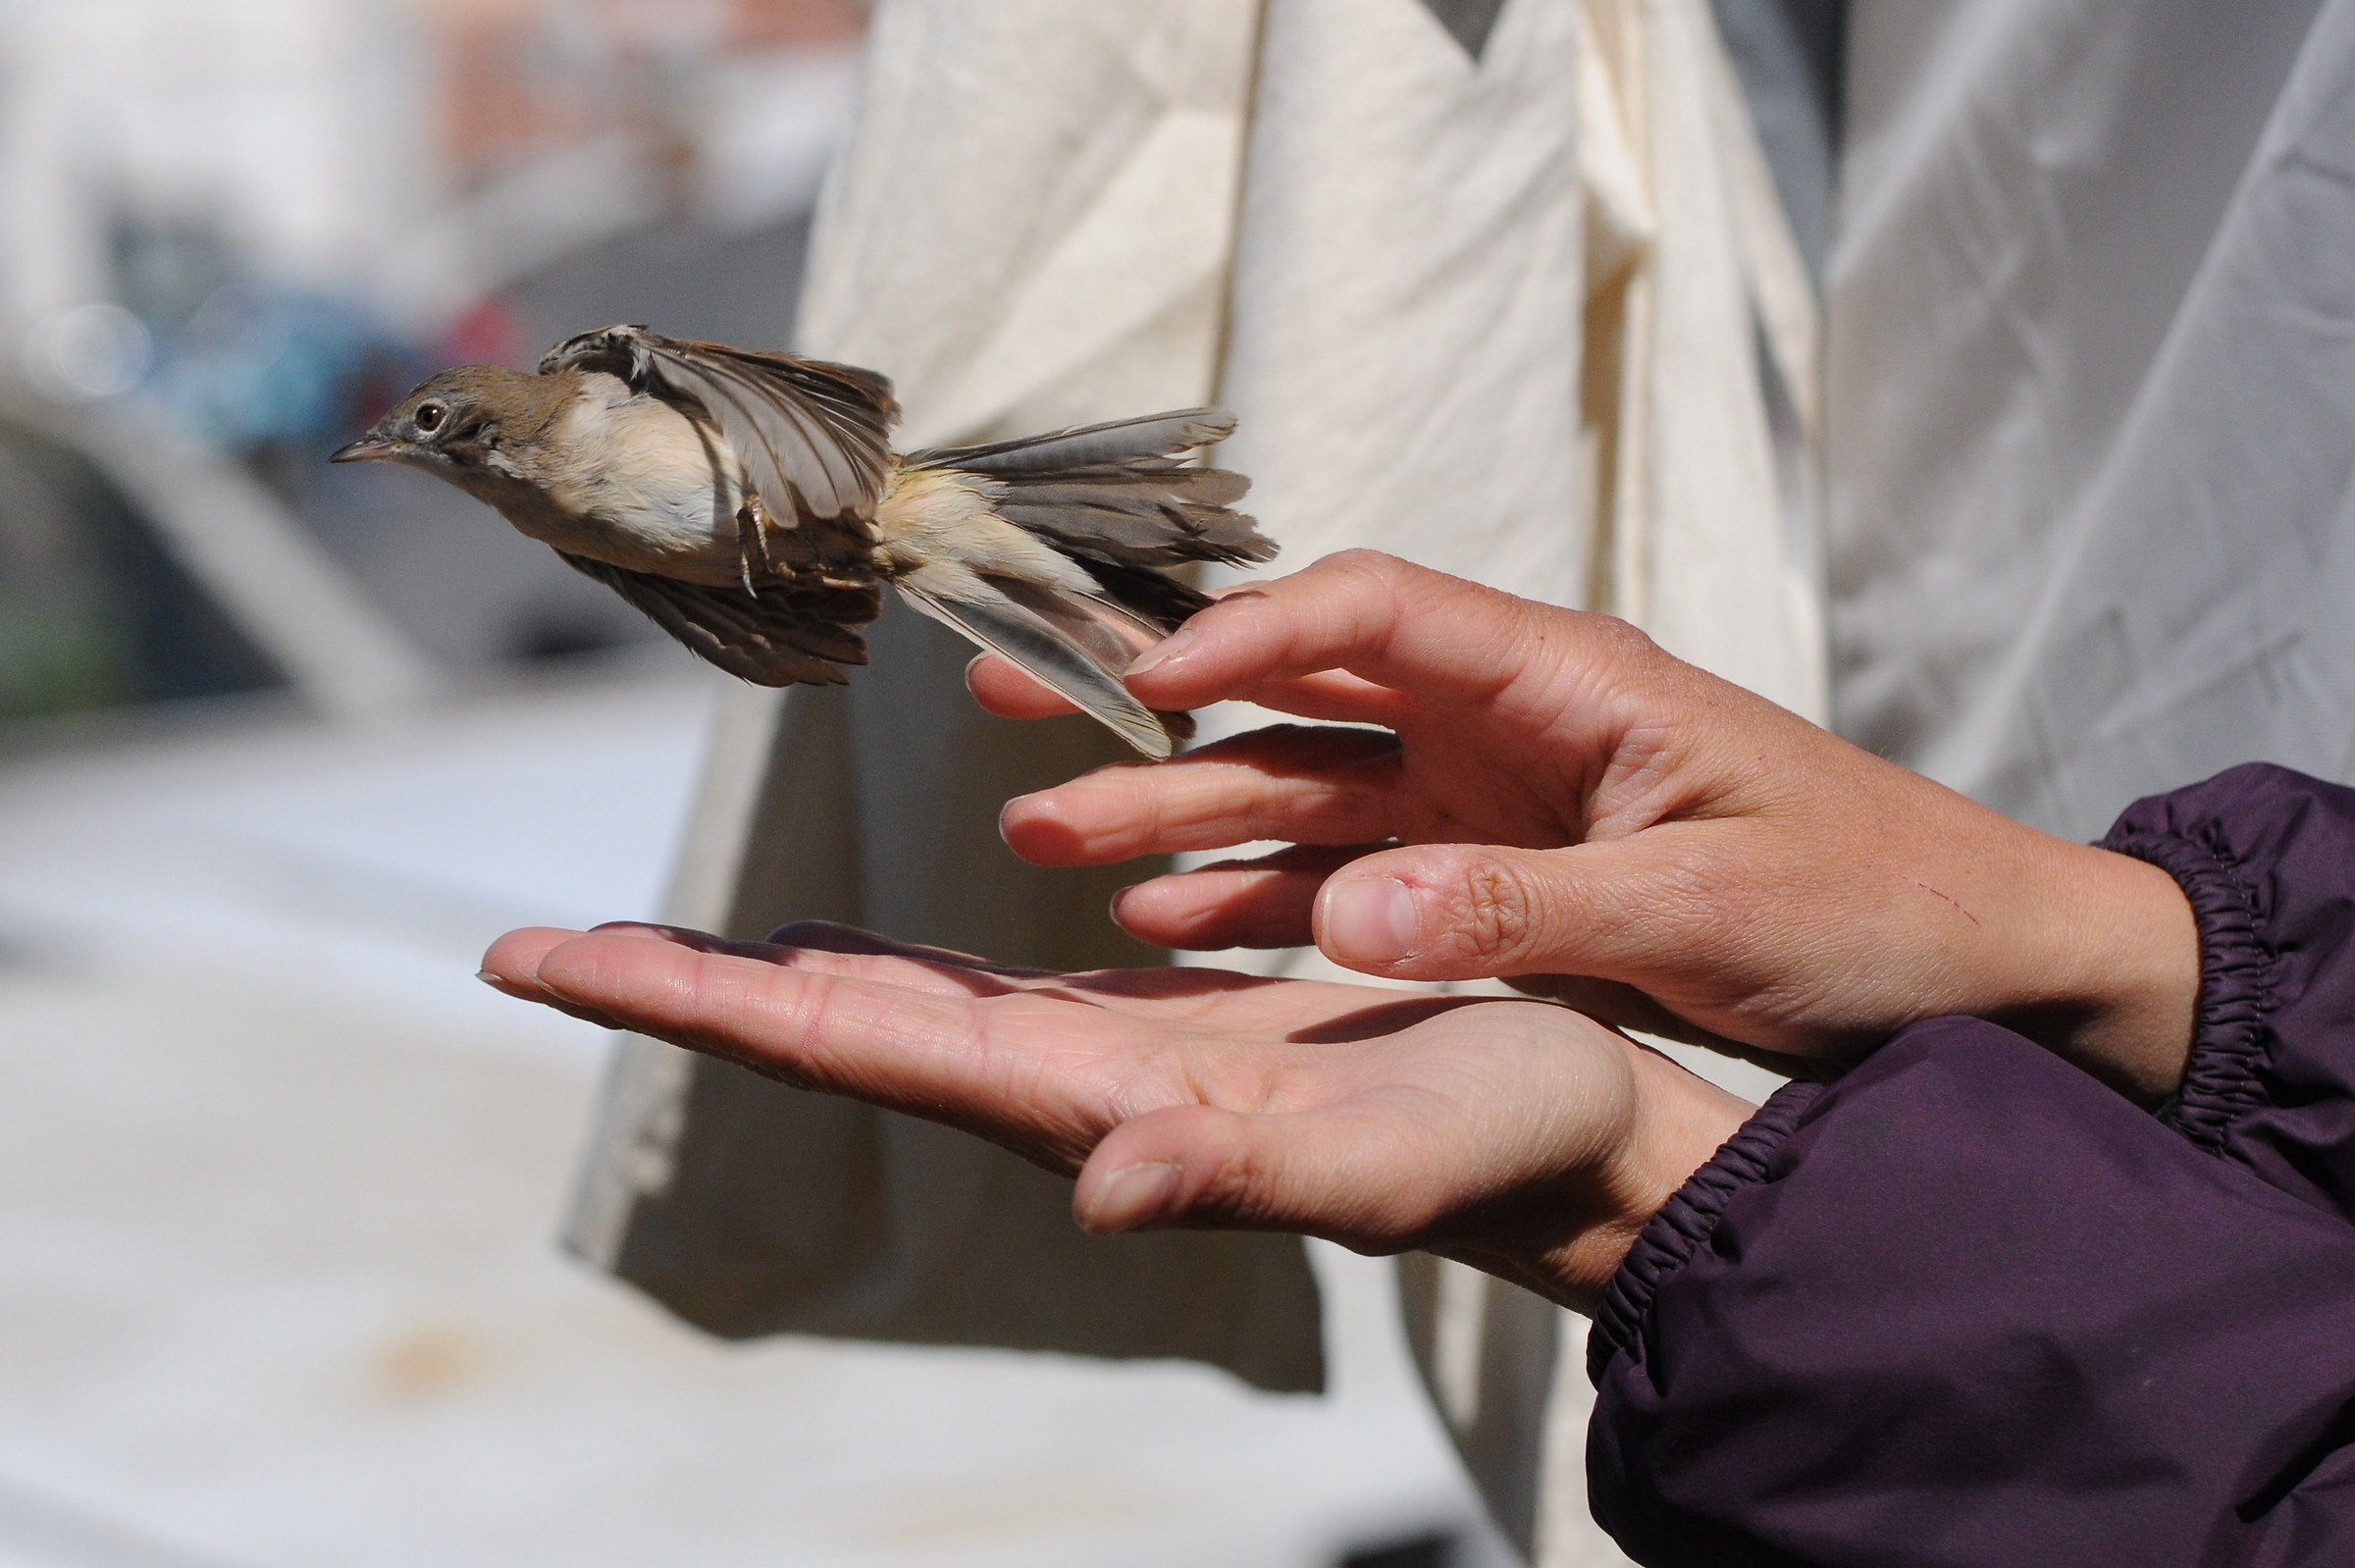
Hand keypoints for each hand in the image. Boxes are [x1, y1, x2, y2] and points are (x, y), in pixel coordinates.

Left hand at [478, 920, 1751, 1310]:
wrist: (1572, 1149)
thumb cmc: (1500, 1144)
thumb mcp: (1388, 1157)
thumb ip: (1242, 1180)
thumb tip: (1102, 1190)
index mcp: (1092, 1105)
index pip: (850, 1049)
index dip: (699, 1006)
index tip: (552, 961)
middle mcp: (1067, 1093)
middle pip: (834, 1032)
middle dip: (686, 989)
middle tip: (539, 947)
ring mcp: (1105, 1066)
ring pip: (893, 1013)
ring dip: (768, 978)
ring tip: (659, 940)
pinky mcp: (1159, 1037)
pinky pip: (983, 992)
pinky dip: (891, 963)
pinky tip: (858, 948)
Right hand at [972, 551, 2198, 1099]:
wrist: (1978, 965)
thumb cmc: (1876, 904)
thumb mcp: (1709, 914)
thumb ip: (1528, 912)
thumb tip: (1351, 920)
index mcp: (1569, 681)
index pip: (1372, 611)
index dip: (1244, 629)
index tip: (1131, 674)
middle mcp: (1511, 724)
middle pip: (1304, 690)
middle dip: (1157, 700)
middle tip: (1013, 705)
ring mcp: (1496, 803)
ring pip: (1307, 791)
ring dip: (1182, 815)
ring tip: (1051, 842)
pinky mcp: (1498, 883)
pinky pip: (1351, 879)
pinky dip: (1261, 902)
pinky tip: (1168, 926)